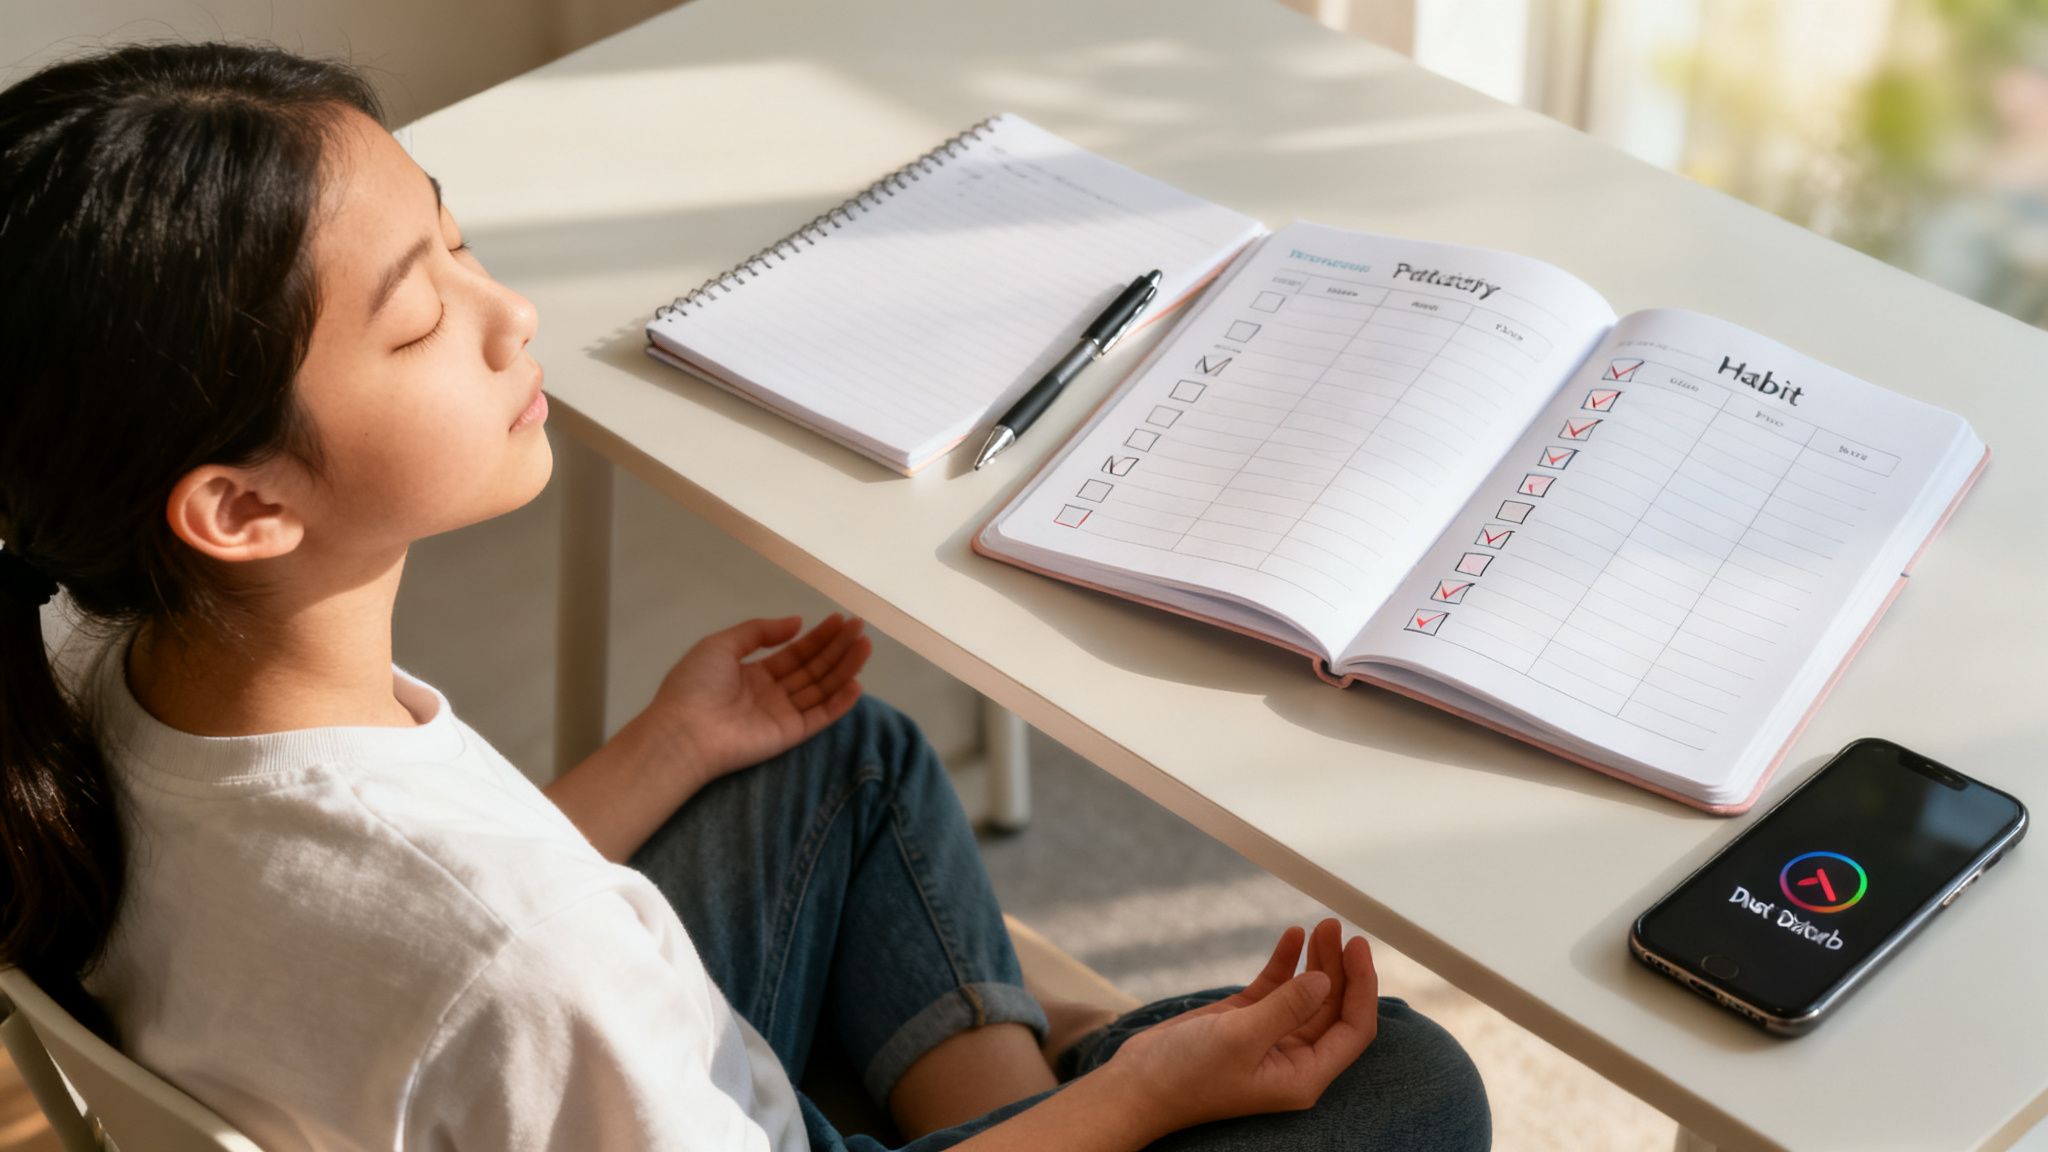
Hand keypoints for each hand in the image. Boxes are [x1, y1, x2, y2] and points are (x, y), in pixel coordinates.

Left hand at [639, 614, 871, 786]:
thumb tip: (796, 622)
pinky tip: (857, 683)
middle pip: (813, 668)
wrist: (683, 730)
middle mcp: (772, 693)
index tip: (839, 619)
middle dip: (837, 647)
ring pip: (821, 688)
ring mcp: (782, 714)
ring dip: (845, 668)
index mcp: (753, 673)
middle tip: (860, 628)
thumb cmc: (695, 685)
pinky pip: (820, 716)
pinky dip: (840, 702)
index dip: (817, 636)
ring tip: (865, 646)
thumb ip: (759, 632)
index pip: (794, 653)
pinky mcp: (790, 734)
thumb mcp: (720, 645)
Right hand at [1103, 920, 1377, 1133]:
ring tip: (1321, 925)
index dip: (1362, 987)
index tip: (1358, 947)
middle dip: (1339, 966)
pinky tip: (1293, 936)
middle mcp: (1293, 1058)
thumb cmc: (1187, 1076)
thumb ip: (1287, 1008)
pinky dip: (1286, 962)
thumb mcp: (1240, 1039)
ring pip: (1308, 994)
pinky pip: (1277, 986)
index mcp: (1302, 1075)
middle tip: (1335, 926)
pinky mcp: (1246, 1020)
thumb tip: (1325, 980)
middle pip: (1333, 1007)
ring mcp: (1270, 1036)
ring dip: (1317, 960)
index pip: (1352, 1029)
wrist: (1137, 1084)